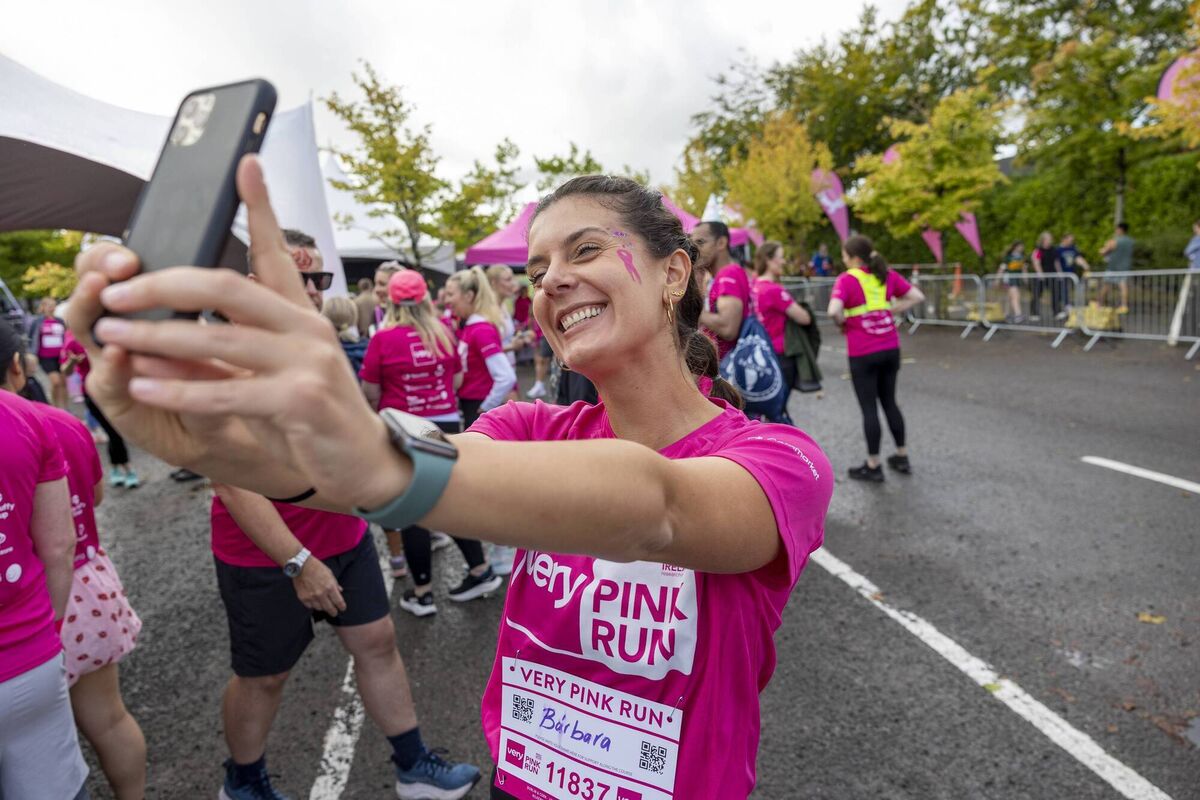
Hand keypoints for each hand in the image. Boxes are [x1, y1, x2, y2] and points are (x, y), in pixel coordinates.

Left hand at [63, 156, 409, 509]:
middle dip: (162, 285)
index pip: (274, 253)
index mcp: (300, 314)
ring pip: (218, 340)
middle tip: (114, 290)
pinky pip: (226, 393)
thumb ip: (235, 346)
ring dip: (156, 337)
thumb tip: (165, 330)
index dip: (260, 207)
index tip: (244, 164)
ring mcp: (308, 363)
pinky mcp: (302, 402)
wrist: (366, 463)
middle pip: (227, 288)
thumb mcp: (279, 370)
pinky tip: (141, 385)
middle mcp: (307, 329)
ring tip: (111, 334)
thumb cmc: (313, 416)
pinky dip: (179, 390)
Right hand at [292, 557, 345, 616]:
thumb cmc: (317, 567)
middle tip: (334, 612)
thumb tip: (340, 591)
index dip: (342, 607)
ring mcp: (311, 597)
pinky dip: (313, 605)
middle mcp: (321, 594)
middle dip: (333, 611)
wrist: (301, 565)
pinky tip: (314, 601)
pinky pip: (310, 606)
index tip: (342, 608)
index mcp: (330, 587)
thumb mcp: (330, 574)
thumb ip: (335, 584)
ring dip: (323, 607)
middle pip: (329, 608)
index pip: (338, 602)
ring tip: (323, 604)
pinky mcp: (303, 598)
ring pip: (319, 608)